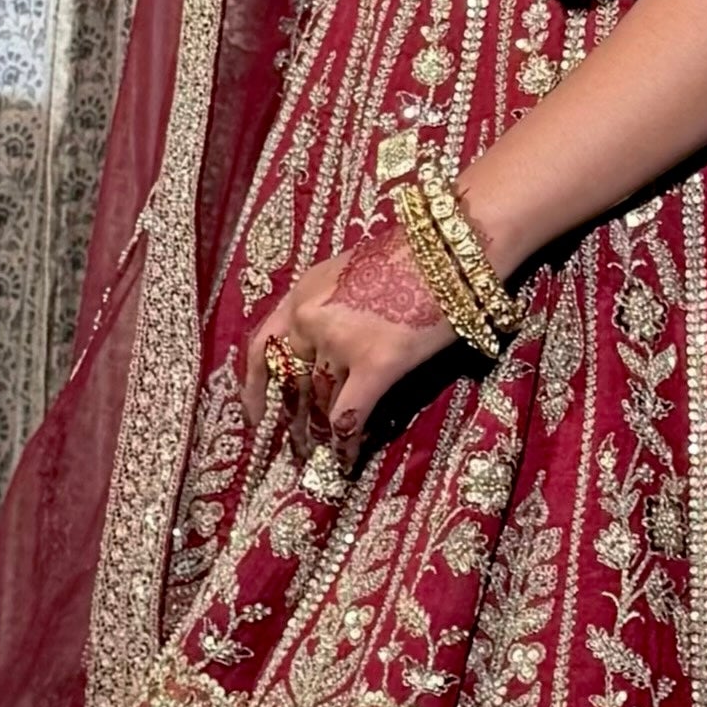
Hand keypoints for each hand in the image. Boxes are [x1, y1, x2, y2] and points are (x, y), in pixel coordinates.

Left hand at [253, 216, 458, 458]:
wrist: (452, 247)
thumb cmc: (413, 257)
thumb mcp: (351, 275)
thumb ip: (328, 309)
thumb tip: (323, 356)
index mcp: (303, 293)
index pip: (263, 347)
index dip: (255, 388)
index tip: (254, 416)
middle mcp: (311, 317)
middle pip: (294, 383)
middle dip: (295, 418)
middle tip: (297, 445)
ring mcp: (341, 341)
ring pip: (321, 403)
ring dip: (321, 433)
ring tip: (323, 454)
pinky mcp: (376, 363)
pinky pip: (349, 416)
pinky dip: (346, 444)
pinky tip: (346, 459)